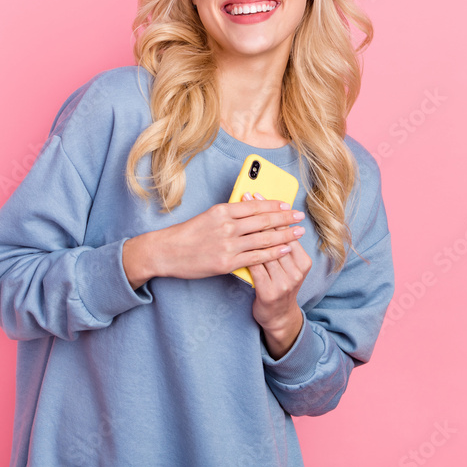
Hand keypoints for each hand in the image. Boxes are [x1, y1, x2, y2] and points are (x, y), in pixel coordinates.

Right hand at [124, 198, 305, 285]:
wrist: (166, 252)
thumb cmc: (186, 234)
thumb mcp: (208, 217)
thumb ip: (229, 215)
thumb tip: (252, 211)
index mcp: (222, 211)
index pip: (255, 206)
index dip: (274, 205)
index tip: (287, 204)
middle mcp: (227, 226)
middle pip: (263, 221)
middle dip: (285, 218)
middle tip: (300, 216)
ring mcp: (228, 245)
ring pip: (264, 239)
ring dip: (284, 235)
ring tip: (298, 233)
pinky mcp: (227, 262)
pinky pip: (256, 257)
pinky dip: (273, 253)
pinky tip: (284, 250)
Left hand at [243, 192, 311, 358]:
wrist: (277, 317)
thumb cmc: (278, 285)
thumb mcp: (286, 266)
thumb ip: (280, 246)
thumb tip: (267, 215)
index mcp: (302, 261)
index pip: (285, 230)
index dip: (271, 209)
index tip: (259, 193)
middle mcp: (295, 271)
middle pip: (275, 236)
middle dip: (259, 212)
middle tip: (247, 194)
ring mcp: (283, 282)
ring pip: (264, 249)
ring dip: (249, 227)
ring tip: (237, 212)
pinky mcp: (268, 291)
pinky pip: (254, 266)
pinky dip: (244, 250)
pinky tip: (234, 237)